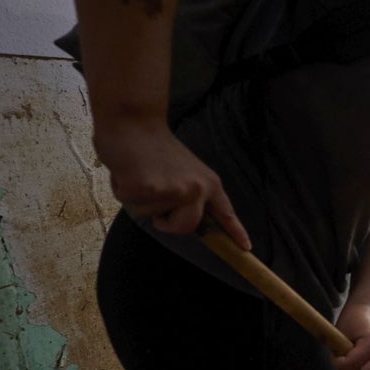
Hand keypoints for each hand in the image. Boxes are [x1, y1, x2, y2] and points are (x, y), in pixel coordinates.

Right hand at [94, 119, 250, 249]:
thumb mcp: (183, 171)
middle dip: (166, 221)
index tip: (246, 249)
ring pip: (151, 217)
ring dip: (140, 199)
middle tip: (156, 191)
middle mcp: (196, 188)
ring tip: (141, 173)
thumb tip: (186, 219)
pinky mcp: (146, 190)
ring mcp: (172, 190)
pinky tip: (129, 171)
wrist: (133, 121)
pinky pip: (131, 205)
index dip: (235, 232)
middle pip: (185, 228)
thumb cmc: (153, 147)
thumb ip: (189, 194)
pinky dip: (124, 190)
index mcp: (208, 183)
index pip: (224, 212)